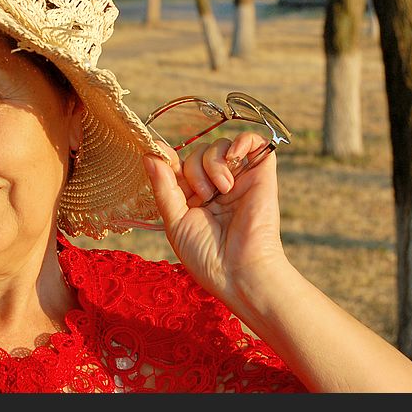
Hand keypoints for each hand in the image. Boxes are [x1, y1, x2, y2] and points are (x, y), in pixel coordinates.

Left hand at [142, 132, 288, 308]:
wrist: (239, 271)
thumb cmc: (206, 255)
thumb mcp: (174, 220)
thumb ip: (163, 186)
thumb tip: (149, 155)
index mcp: (195, 198)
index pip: (179, 165)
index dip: (170, 160)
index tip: (160, 157)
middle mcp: (217, 186)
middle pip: (196, 153)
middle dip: (193, 170)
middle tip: (202, 196)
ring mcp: (239, 179)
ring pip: (219, 145)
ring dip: (212, 162)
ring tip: (220, 190)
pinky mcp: (262, 174)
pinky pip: (254, 141)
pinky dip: (242, 140)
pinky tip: (234, 157)